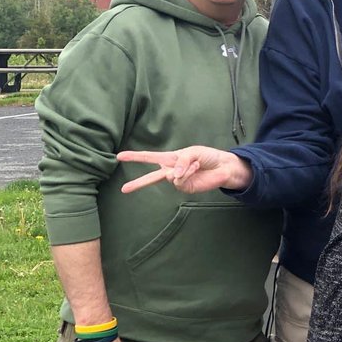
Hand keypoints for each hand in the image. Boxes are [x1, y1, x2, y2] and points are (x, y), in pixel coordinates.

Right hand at [116, 147, 252, 193]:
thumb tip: (172, 175)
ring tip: (196, 164)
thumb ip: (181, 161)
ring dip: (183, 169)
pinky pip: (180, 180)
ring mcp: (178, 180)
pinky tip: (197, 168)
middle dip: (137, 183)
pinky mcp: (186, 188)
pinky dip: (188, 173)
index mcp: (170, 159)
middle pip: (151, 177)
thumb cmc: (207, 156)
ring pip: (170, 177)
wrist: (223, 167)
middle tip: (123, 189)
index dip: (134, 156)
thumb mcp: (193, 152)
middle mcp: (171, 170)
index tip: (118, 156)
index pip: (149, 157)